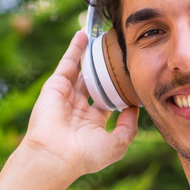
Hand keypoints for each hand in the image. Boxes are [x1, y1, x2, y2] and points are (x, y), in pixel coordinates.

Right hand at [21, 29, 137, 177]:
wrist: (55, 155)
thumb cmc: (85, 155)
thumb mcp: (117, 145)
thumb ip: (129, 127)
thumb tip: (135, 108)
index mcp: (93, 122)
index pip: (109, 99)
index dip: (120, 89)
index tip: (132, 76)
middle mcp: (79, 108)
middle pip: (96, 82)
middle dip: (106, 69)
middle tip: (119, 52)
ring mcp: (66, 96)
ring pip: (82, 70)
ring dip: (91, 54)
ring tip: (104, 37)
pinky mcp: (55, 86)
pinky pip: (68, 63)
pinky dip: (75, 48)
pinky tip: (84, 34)